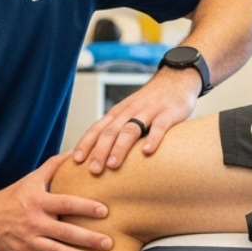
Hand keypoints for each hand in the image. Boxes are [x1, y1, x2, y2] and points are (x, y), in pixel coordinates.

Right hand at [0, 152, 110, 250]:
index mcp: (39, 202)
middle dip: (87, 238)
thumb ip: (54, 166)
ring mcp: (27, 241)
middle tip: (108, 243)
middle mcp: (34, 222)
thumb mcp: (32, 179)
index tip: (104, 211)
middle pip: (64, 231)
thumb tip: (76, 152)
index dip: (85, 207)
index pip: (66, 203)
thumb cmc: (14, 197)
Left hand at [70, 68, 197, 173]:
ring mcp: (148, 112)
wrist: (175, 80)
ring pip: (130, 129)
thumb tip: (98, 155)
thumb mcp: (129, 113)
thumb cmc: (149, 104)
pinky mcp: (167, 114)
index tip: (76, 161)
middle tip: (93, 170)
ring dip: (119, 148)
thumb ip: (116, 130)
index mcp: (118, 113)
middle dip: (99, 151)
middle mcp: (129, 111)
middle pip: (110, 131)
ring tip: (112, 165)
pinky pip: (159, 127)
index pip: (97, 129)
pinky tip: (147, 152)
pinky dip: (152, 139)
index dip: (86, 144)